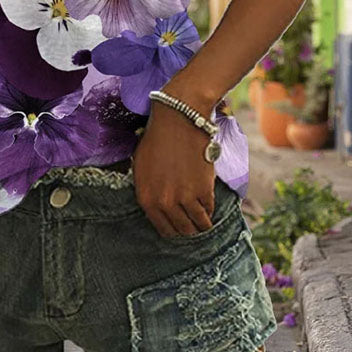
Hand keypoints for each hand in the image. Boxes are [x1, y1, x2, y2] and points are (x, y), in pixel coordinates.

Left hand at [132, 100, 215, 238]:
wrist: (178, 120)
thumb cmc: (157, 138)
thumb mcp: (141, 167)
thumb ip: (147, 189)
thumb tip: (156, 204)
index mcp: (146, 198)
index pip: (162, 228)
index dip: (173, 230)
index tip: (179, 227)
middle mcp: (164, 203)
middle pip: (181, 230)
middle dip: (188, 230)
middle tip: (194, 226)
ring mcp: (185, 198)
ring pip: (197, 224)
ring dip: (202, 225)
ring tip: (205, 222)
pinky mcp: (204, 191)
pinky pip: (209, 209)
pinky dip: (210, 210)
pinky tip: (209, 206)